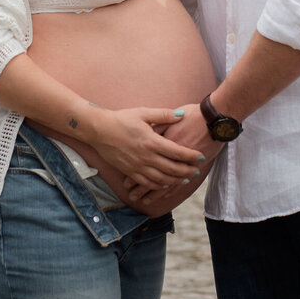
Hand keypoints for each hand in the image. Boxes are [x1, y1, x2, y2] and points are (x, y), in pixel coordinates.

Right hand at [85, 107, 205, 190]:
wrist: (99, 130)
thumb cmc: (121, 119)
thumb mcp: (143, 112)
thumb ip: (164, 115)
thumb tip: (182, 115)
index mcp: (151, 141)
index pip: (176, 152)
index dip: (190, 156)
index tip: (201, 156)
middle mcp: (146, 156)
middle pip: (172, 168)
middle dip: (187, 171)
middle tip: (197, 171)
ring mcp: (137, 166)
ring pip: (161, 179)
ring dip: (175, 181)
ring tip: (185, 180)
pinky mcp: (129, 172)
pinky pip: (147, 183)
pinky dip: (159, 186)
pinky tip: (166, 184)